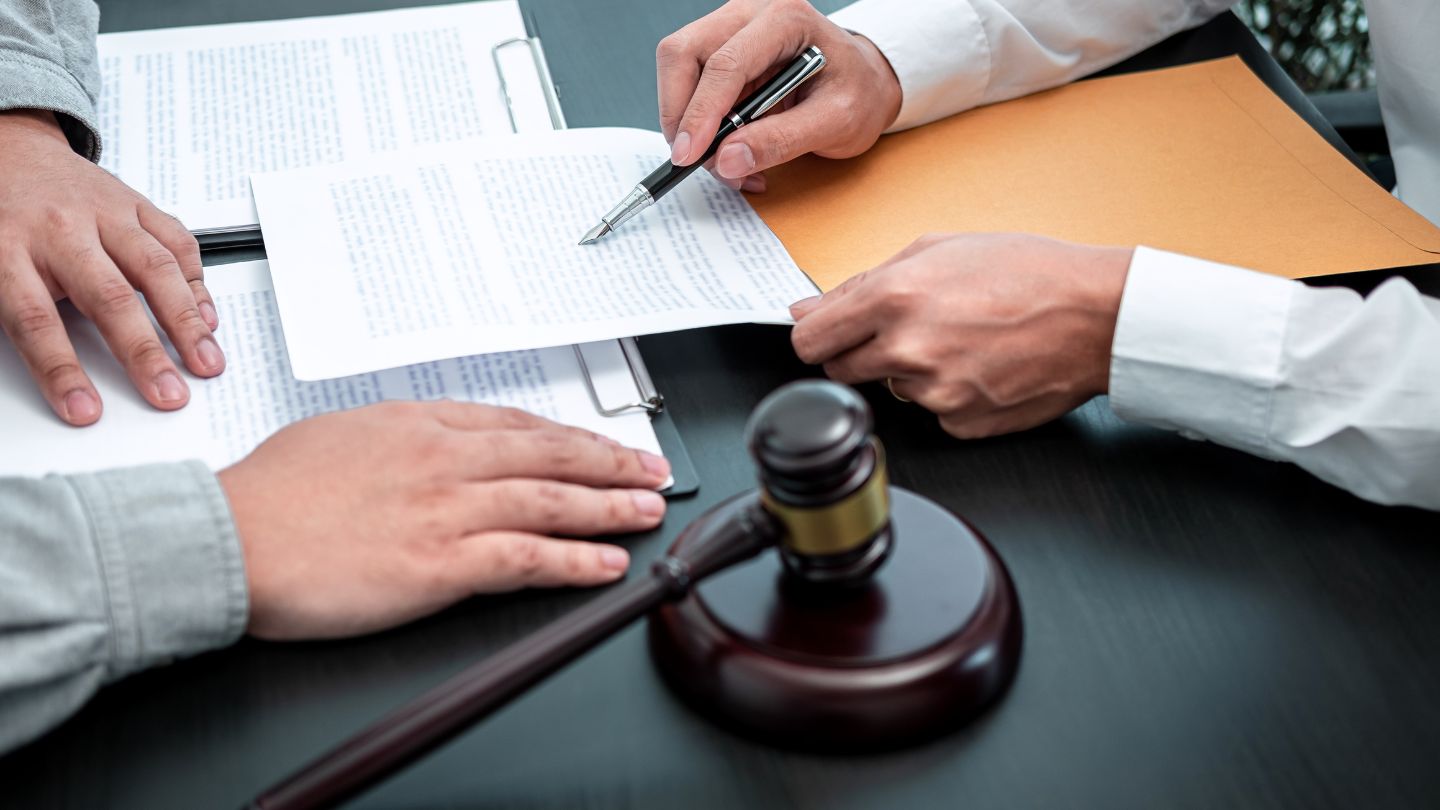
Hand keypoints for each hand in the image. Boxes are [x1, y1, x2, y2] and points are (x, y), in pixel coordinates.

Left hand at [0, 110, 221, 425]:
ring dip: (186, 322)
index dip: (61, 370)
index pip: (35, 320)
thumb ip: (13, 313)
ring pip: (154, 269)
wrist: (8, 151)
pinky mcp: (136, 204)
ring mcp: (103, 213)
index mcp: (5, 248)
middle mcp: (60, 229)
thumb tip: (39, 370)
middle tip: (168, 394)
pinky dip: (197, 283)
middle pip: (107, 297)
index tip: (85, 411)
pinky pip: (176, 242)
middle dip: (143, 353)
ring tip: (205, 362)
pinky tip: (207, 318)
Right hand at [217, 401, 671, 640]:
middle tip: (651, 469)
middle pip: (549, 454)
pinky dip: (575, 560)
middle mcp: (443, 458)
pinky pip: (527, 558)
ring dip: (610, 505)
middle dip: (610, 462)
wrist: (230, 537)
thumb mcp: (341, 435)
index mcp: (418, 423)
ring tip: (649, 509)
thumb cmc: (271, 493)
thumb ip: (398, 436)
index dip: (569, 436)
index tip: (601, 443)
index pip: (515, 423)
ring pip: (551, 500)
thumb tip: (427, 440)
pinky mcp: (441, 561)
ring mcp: (447, 508)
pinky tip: (605, 564)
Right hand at [656, 0, 901, 191]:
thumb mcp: (836, 123)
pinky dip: (698, 125)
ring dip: (686, 123)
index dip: (700, 113)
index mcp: (786, 20)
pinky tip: (728, 149)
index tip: (690, 156)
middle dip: (680, 114)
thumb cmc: (858, 93)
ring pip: (677, 69)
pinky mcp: (721, 53)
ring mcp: (731, 30)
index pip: (725, 63)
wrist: (865, 83)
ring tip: (723, 161)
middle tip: (694, 161)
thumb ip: (782, 141)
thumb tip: (726, 160)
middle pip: (683, 54)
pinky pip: (690, 87)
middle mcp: (750, 14)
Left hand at [790, 233, 1131, 437]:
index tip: (828, 334)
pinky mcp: (961, 423)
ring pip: (891, 389)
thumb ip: (861, 282)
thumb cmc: (1028, 273)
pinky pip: (932, 412)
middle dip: (861, 352)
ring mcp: (934, 393)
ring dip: (911, 370)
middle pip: (841, 371)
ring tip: (960, 339)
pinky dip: (948, 394)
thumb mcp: (937, 250)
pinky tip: (980, 365)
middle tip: (907, 329)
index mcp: (894, 298)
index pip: (810, 340)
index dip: (817, 336)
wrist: (1099, 316)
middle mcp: (908, 350)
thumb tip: (806, 309)